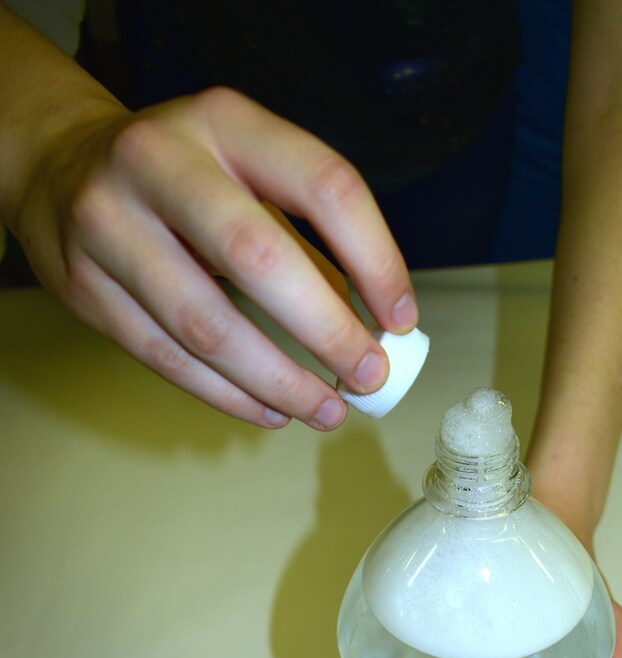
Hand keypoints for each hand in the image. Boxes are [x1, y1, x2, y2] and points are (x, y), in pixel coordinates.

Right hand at [14, 87, 417, 428]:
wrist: (60, 171)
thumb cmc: (184, 179)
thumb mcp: (245, 170)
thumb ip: (308, 237)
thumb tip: (376, 326)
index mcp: (224, 122)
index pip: (324, 186)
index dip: (375, 259)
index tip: (401, 318)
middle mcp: (159, 163)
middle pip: (259, 259)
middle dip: (327, 332)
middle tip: (369, 378)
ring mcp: (110, 226)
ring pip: (207, 326)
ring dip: (279, 381)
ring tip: (326, 410)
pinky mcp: (84, 288)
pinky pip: (168, 359)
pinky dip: (228, 396)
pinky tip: (270, 411)